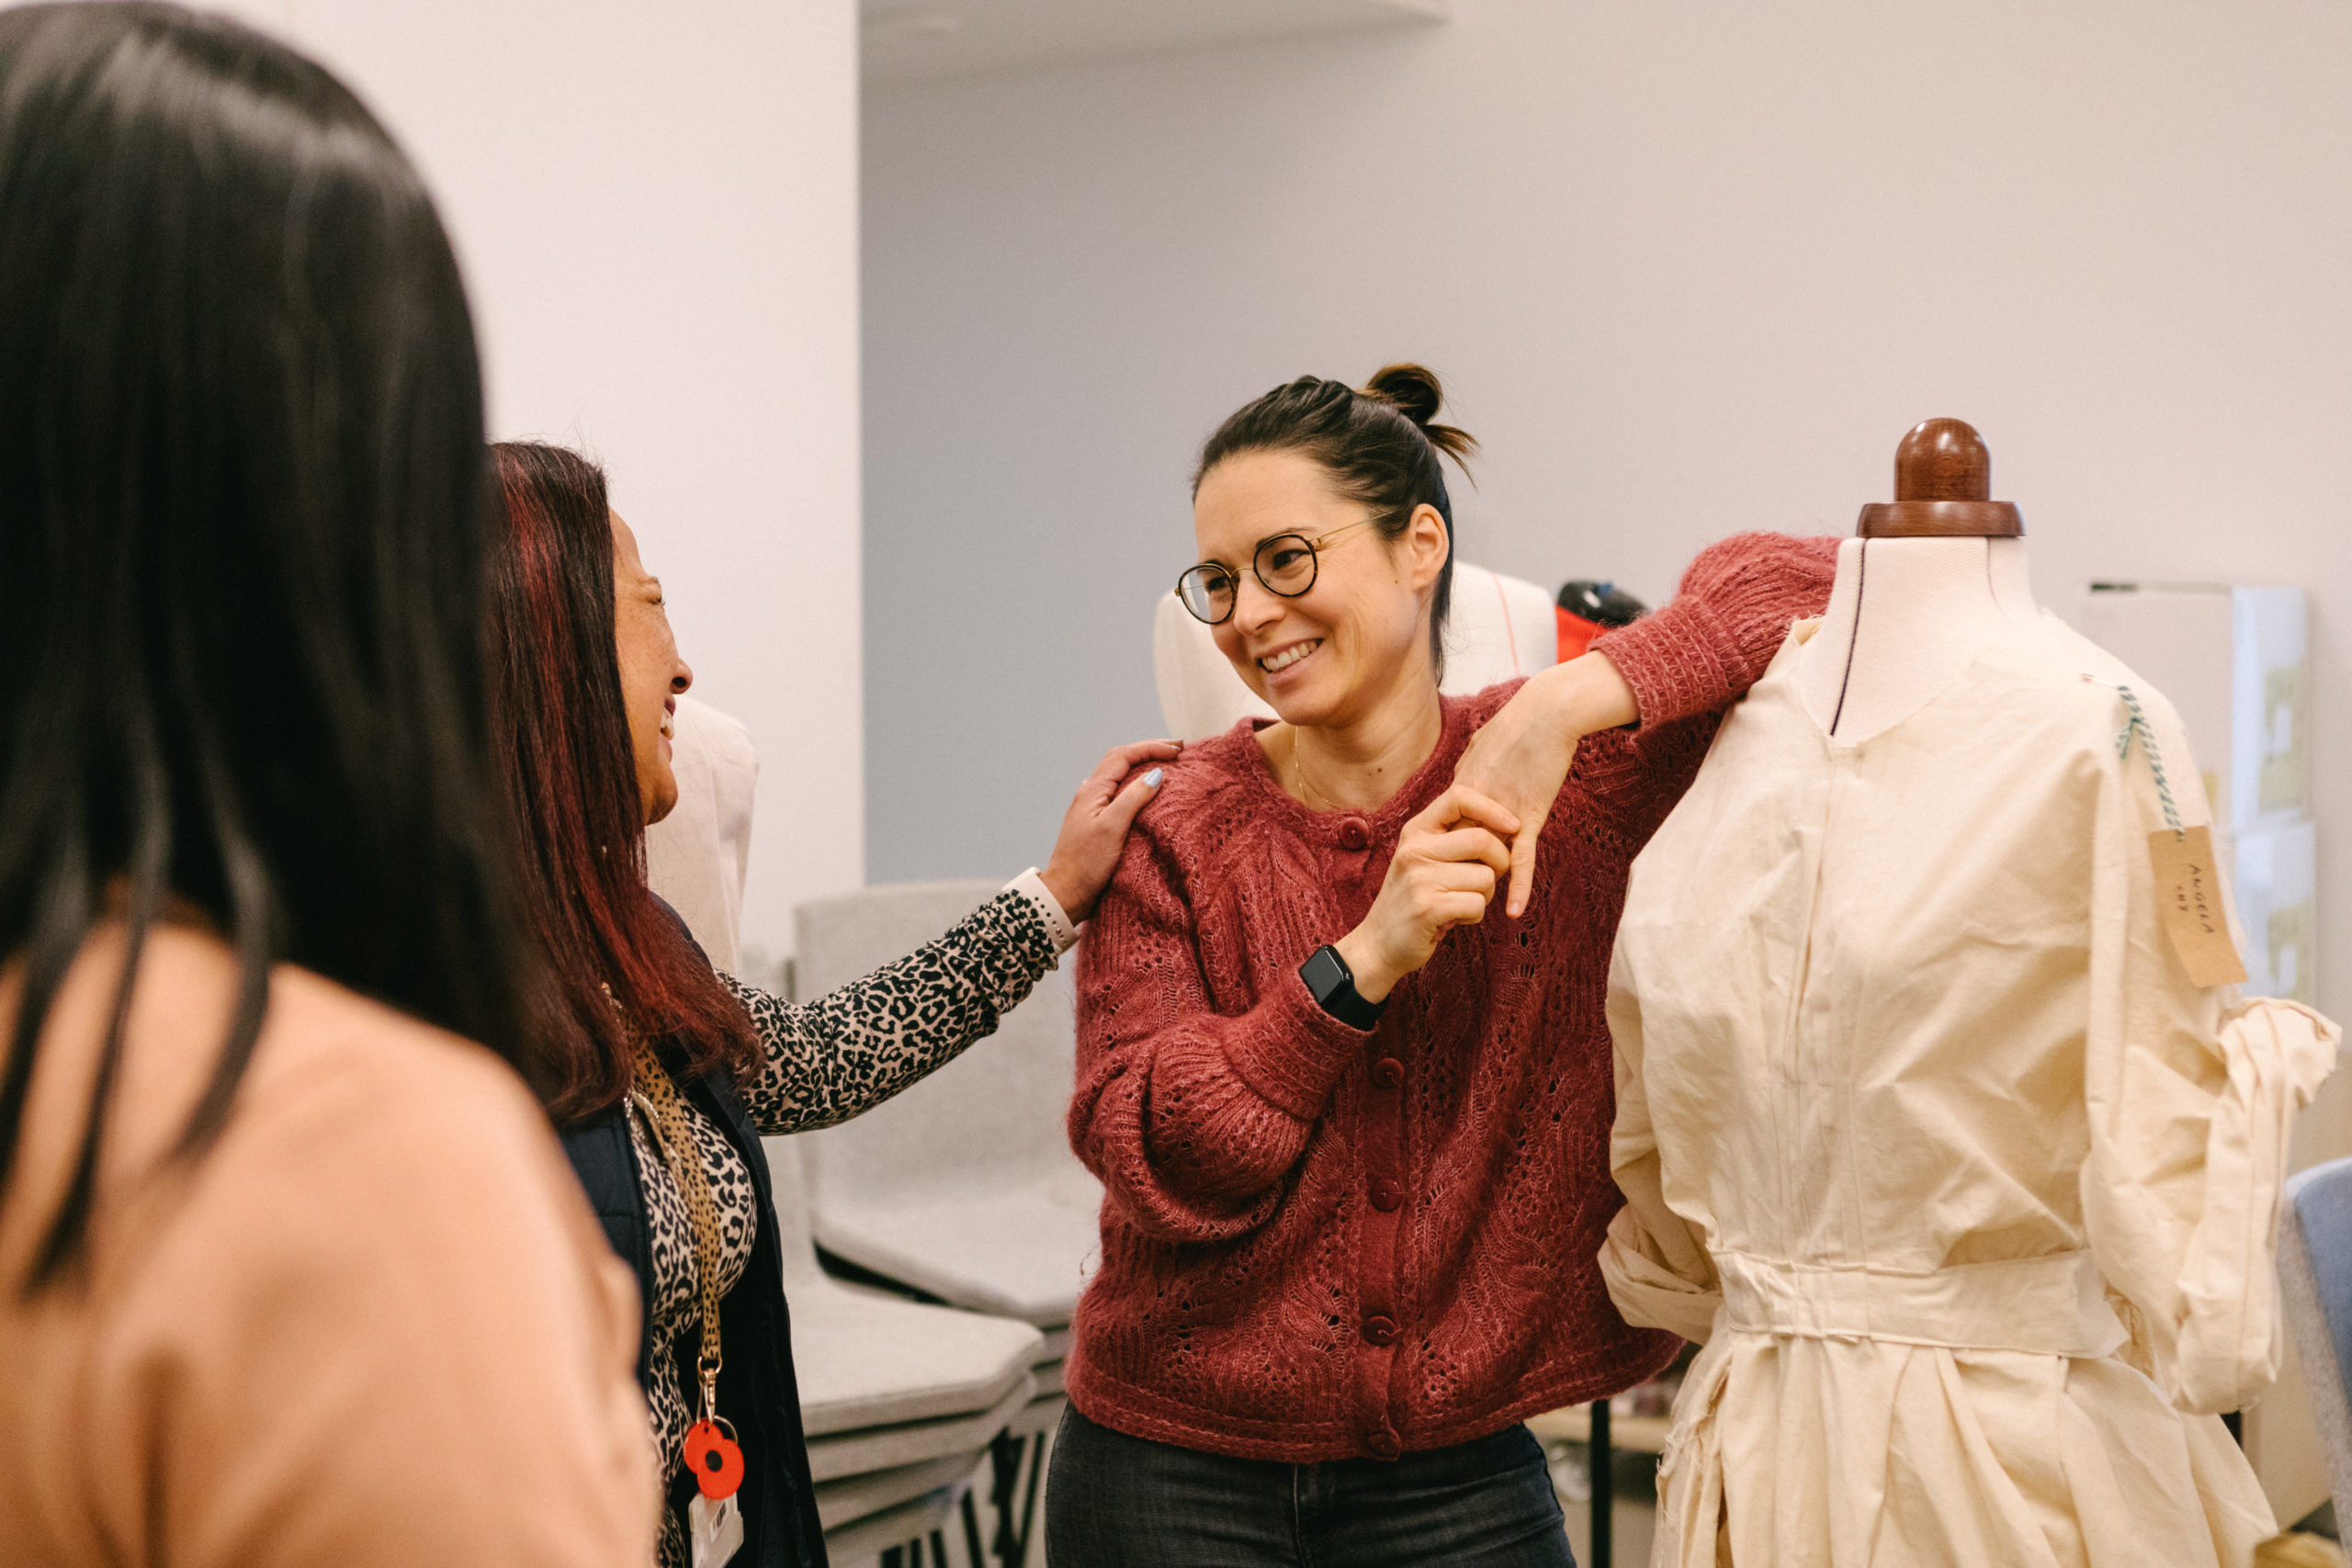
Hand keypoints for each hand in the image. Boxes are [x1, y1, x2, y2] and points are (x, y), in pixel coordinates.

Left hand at [1039, 739, 1182, 924]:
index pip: (1124, 755)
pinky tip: (1148, 792)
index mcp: (1093, 790)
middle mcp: (1091, 793)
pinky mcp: (1097, 822)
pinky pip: (1119, 792)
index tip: (1177, 750)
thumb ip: (1133, 798)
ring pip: (1120, 775)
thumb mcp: (1113, 828)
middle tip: (1177, 750)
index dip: (1151, 748)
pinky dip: (1137, 785)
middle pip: (1121, 760)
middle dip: (1149, 751)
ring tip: (1168, 765)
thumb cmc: (1087, 863)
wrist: (1066, 893)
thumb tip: (1156, 774)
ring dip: (1143, 765)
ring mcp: (1092, 807)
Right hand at [1333, 786, 1517, 1002]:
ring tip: (1460, 903)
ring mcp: (1420, 878)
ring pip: (1485, 877)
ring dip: (1484, 896)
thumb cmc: (1413, 899)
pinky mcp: (1428, 908)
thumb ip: (1453, 840)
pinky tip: (1453, 919)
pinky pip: (1477, 904)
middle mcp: (1414, 850)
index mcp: (1416, 831)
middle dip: (1500, 862)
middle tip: (1487, 880)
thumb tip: (1505, 826)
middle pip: (1482, 840)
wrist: (1378, 944)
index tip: (1513, 826)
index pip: (1459, 797)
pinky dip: (1474, 916)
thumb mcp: (1423, 859)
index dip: (1493, 808)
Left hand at [1453, 653, 1636, 917]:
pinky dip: (1519, 885)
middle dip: (1454, 876)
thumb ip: (1471, 768)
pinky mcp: (1530, 816)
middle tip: (1449, 901)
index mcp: (1462, 786)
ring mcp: (1502, 812)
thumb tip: (1466, 782)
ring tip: (1470, 914)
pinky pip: (1522, 858)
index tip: (1436, 873)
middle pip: (1458, 850)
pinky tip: (1514, 910)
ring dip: (1483, 885)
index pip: (1443, 831)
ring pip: (1488, 859)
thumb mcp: (1482, 745)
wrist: (1547, 712)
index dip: (1441, 854)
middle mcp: (1476, 803)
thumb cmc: (1519, 722)